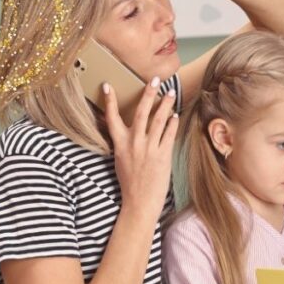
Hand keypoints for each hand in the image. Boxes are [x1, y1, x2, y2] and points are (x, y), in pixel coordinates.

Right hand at [103, 77, 178, 216]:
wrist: (139, 203)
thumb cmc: (130, 184)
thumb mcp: (120, 162)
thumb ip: (124, 145)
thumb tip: (127, 132)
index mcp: (120, 145)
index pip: (111, 118)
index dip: (109, 101)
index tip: (108, 85)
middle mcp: (133, 144)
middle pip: (140, 112)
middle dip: (148, 93)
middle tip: (155, 79)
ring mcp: (149, 149)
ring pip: (158, 120)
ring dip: (165, 104)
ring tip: (170, 92)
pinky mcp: (162, 156)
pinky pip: (169, 134)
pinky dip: (173, 123)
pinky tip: (175, 116)